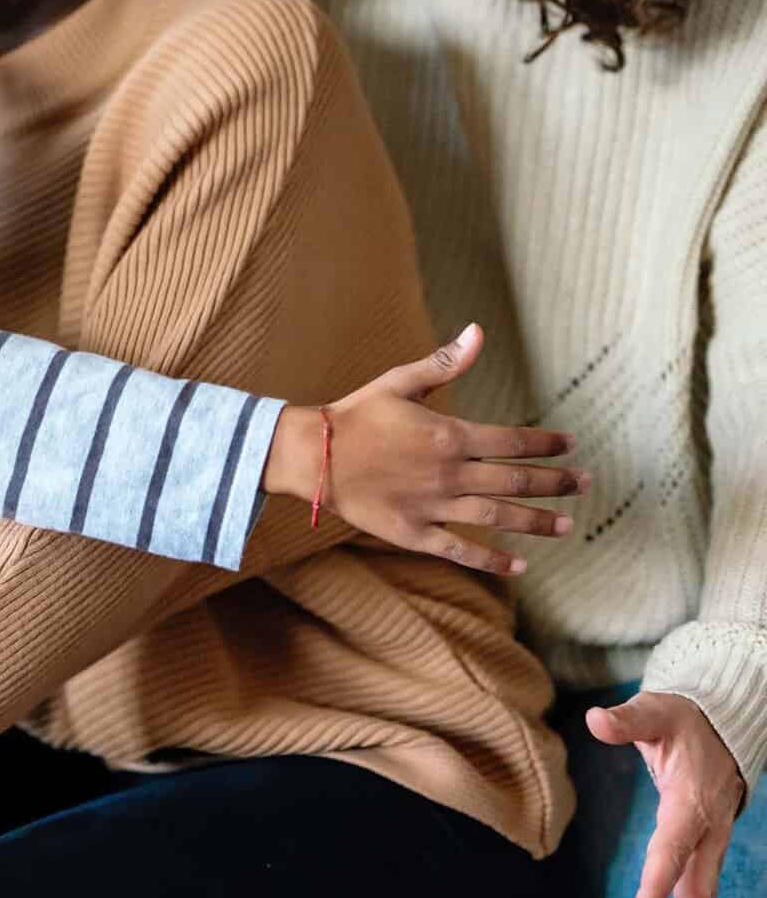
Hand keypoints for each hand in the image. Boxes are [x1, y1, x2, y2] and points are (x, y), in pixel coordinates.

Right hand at [264, 323, 586, 577]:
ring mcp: (433, 506)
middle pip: (515, 482)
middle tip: (585, 485)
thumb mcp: (399, 382)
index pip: (513, 441)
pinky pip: (460, 550)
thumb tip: (478, 332)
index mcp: (449, 435)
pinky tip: (518, 564)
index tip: (571, 446)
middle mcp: (449, 474)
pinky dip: (491, 559)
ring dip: (536, 522)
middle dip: (555, 483)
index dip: (546, 444)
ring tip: (565, 526)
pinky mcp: (414, 532)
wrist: (313, 456)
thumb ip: (444, 363)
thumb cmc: (356, 414)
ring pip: (497, 518)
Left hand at [586, 691, 744, 897]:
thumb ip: (628, 720)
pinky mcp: (708, 853)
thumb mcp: (657, 712)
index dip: (660, 882)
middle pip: (697, 888)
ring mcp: (712, 845)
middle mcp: (707, 831)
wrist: (726, 728)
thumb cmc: (683, 722)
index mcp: (691, 801)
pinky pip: (703, 894)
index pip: (673, 847)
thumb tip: (596, 719)